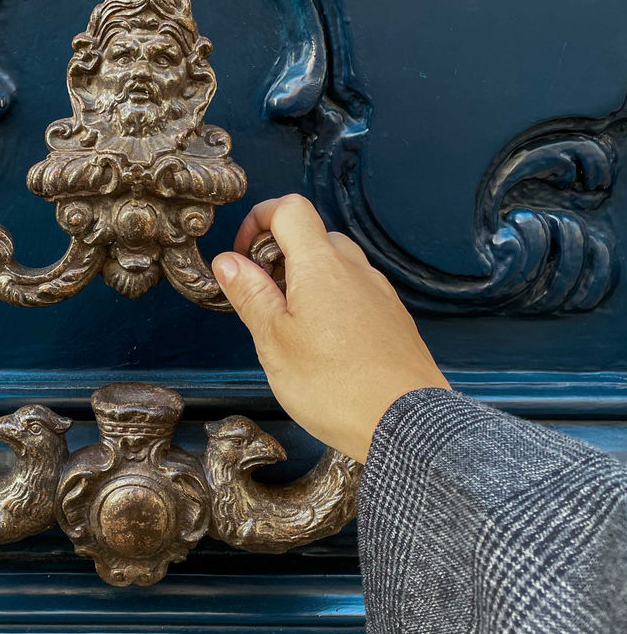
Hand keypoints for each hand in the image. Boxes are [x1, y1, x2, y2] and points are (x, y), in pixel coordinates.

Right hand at [211, 194, 449, 462]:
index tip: (243, 256)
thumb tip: (228, 261)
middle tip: (263, 297)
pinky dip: (335, 303)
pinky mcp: (395, 320)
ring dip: (309, 282)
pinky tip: (327, 346)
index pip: (290, 209)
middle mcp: (355, 269)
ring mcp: (380, 294)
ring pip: (339, 266)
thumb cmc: (335, 386)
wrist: (405, 424)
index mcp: (321, 265)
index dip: (259, 220)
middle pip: (315, 237)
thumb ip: (250, 294)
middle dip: (282, 256)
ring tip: (293, 327)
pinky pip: (358, 294)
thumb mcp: (274, 341)